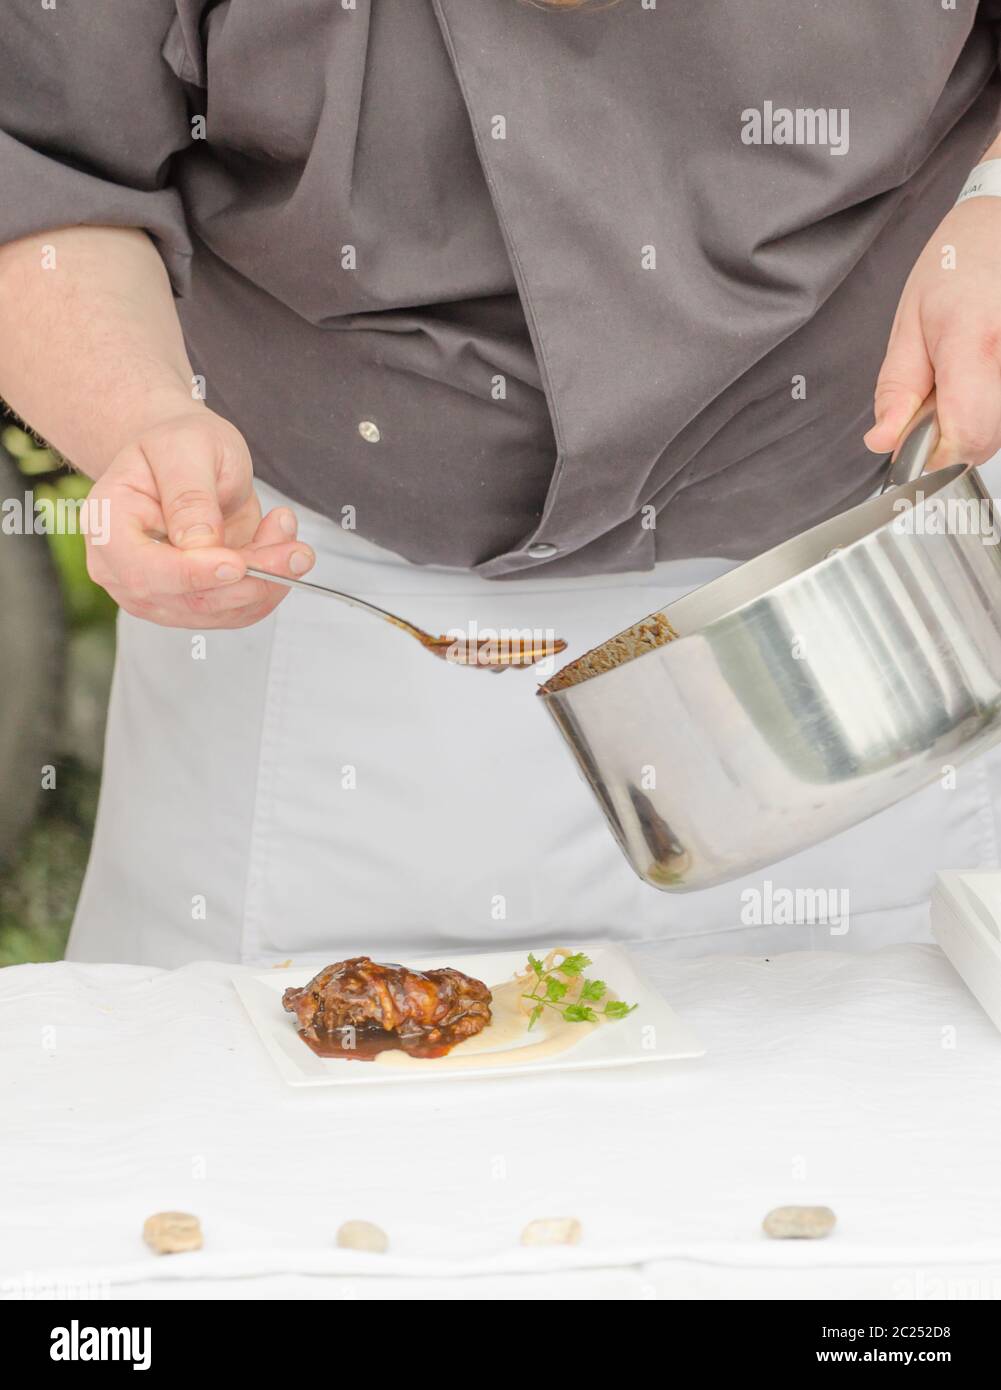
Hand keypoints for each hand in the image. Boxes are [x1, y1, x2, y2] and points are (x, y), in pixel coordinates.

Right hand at [85, 405, 314, 627]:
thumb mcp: (186, 448)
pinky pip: (236, 611)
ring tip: (287, 533)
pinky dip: (268, 586)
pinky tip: (278, 547)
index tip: (237, 564)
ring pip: (219, 610)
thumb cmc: (177, 445)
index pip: (143, 569)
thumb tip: (199, 545)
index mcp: (107, 523)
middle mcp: (124, 568)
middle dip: (249, 580)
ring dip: (266, 581)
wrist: (185, 456)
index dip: (192, 574)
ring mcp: (157, 592)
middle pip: (187, 599)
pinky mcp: (192, 603)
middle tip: (294, 551)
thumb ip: (190, 496)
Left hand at [865, 195, 1000, 466]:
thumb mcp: (908, 324)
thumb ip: (896, 390)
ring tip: (957, 377)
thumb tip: (883, 442)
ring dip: (968, 422)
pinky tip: (977, 378)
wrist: (1000, 233)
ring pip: (994, 433)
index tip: (906, 441)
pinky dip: (985, 409)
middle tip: (932, 394)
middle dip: (946, 437)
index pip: (961, 441)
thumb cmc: (957, 265)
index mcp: (974, 345)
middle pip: (980, 443)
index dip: (929, 456)